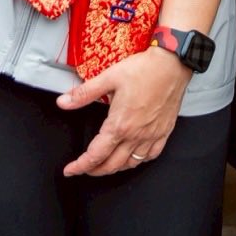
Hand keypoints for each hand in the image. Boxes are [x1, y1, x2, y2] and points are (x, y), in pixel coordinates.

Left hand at [58, 47, 190, 176]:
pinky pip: (151, 155)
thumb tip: (62, 102)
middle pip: (112, 165)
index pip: (95, 155)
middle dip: (94, 170)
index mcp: (120, 125)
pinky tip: (134, 156)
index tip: (70, 170)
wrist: (172, 64)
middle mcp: (136, 135)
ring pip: (131, 163)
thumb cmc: (144, 69)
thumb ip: (84, 93)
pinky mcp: (164, 131)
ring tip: (106, 163)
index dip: (80, 166)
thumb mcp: (109, 77)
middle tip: (84, 168)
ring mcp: (151, 135)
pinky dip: (139, 160)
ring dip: (115, 168)